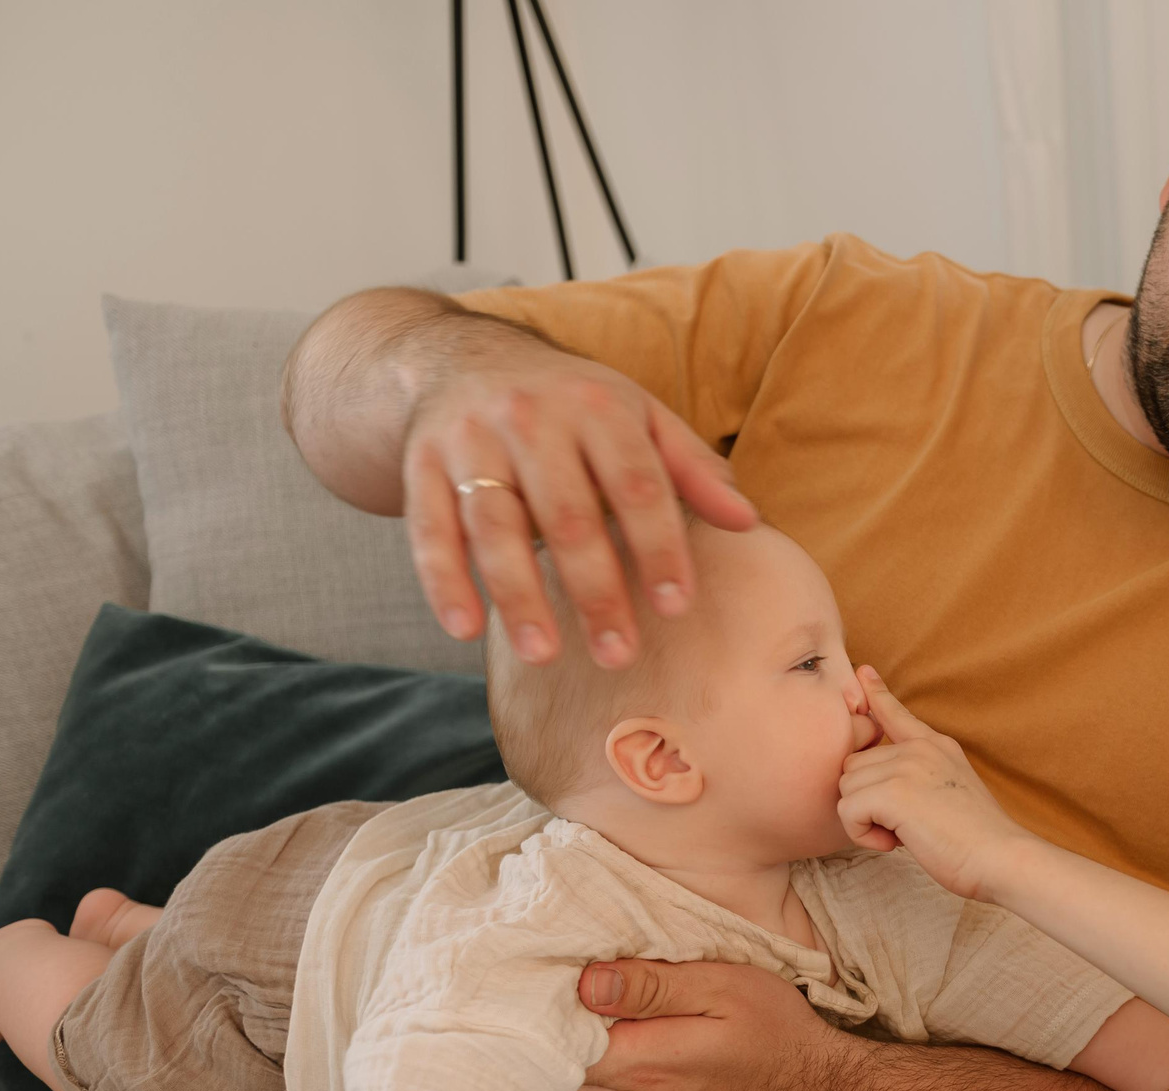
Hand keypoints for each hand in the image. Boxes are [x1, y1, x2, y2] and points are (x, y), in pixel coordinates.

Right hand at [404, 344, 757, 666]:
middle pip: (566, 514)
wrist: (462, 357)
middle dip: (594, 589)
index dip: (658, 547)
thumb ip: (691, 469)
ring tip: (543, 654)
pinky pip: (429, 528)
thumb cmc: (573, 403)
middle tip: (618, 655)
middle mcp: (530, 418)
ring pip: (494, 526)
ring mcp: (470, 440)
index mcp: (596, 407)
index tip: (676, 607)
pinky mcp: (420, 462)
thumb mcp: (638, 417)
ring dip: (519, 595)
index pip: (636, 485)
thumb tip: (748, 522)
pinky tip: (465, 629)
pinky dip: (444, 581)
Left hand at [540, 958, 851, 1090]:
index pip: (556, 1046)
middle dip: (529, 1047)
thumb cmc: (772, 1027)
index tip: (520, 989)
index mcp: (646, 1061)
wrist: (815, 1088)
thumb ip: (652, 984)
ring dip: (541, 1079)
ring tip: (526, 1043)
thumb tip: (585, 983)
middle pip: (552, 1080)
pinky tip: (552, 1089)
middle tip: (513, 1011)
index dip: (530, 1019)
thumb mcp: (721, 985)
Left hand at [837, 668, 1035, 901]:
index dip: (876, 694)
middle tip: (904, 825)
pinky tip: (894, 843)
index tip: (863, 671)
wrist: (1000, 857)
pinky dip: (862, 834)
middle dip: (866, 800)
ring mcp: (905, 766)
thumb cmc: (978, 839)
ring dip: (865, 820)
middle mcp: (919, 748)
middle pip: (855, 766)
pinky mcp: (892, 792)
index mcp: (936, 746)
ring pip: (847, 788)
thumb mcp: (952, 791)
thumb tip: (880, 785)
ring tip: (904, 834)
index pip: (896, 714)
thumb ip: (922, 776)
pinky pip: (847, 811)